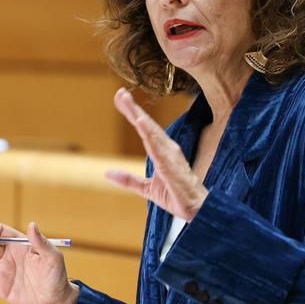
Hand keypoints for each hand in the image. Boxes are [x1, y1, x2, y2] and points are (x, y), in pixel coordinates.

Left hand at [106, 88, 207, 220]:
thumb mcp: (146, 189)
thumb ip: (128, 180)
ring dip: (138, 115)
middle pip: (147, 125)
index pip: (144, 129)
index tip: (120, 98)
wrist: (197, 211)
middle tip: (120, 92)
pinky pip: (158, 148)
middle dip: (133, 108)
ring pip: (151, 131)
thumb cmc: (176, 196)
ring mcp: (170, 155)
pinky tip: (140, 123)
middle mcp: (166, 149)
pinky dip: (149, 134)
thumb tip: (107, 173)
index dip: (132, 113)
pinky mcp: (172, 166)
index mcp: (161, 151)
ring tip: (127, 101)